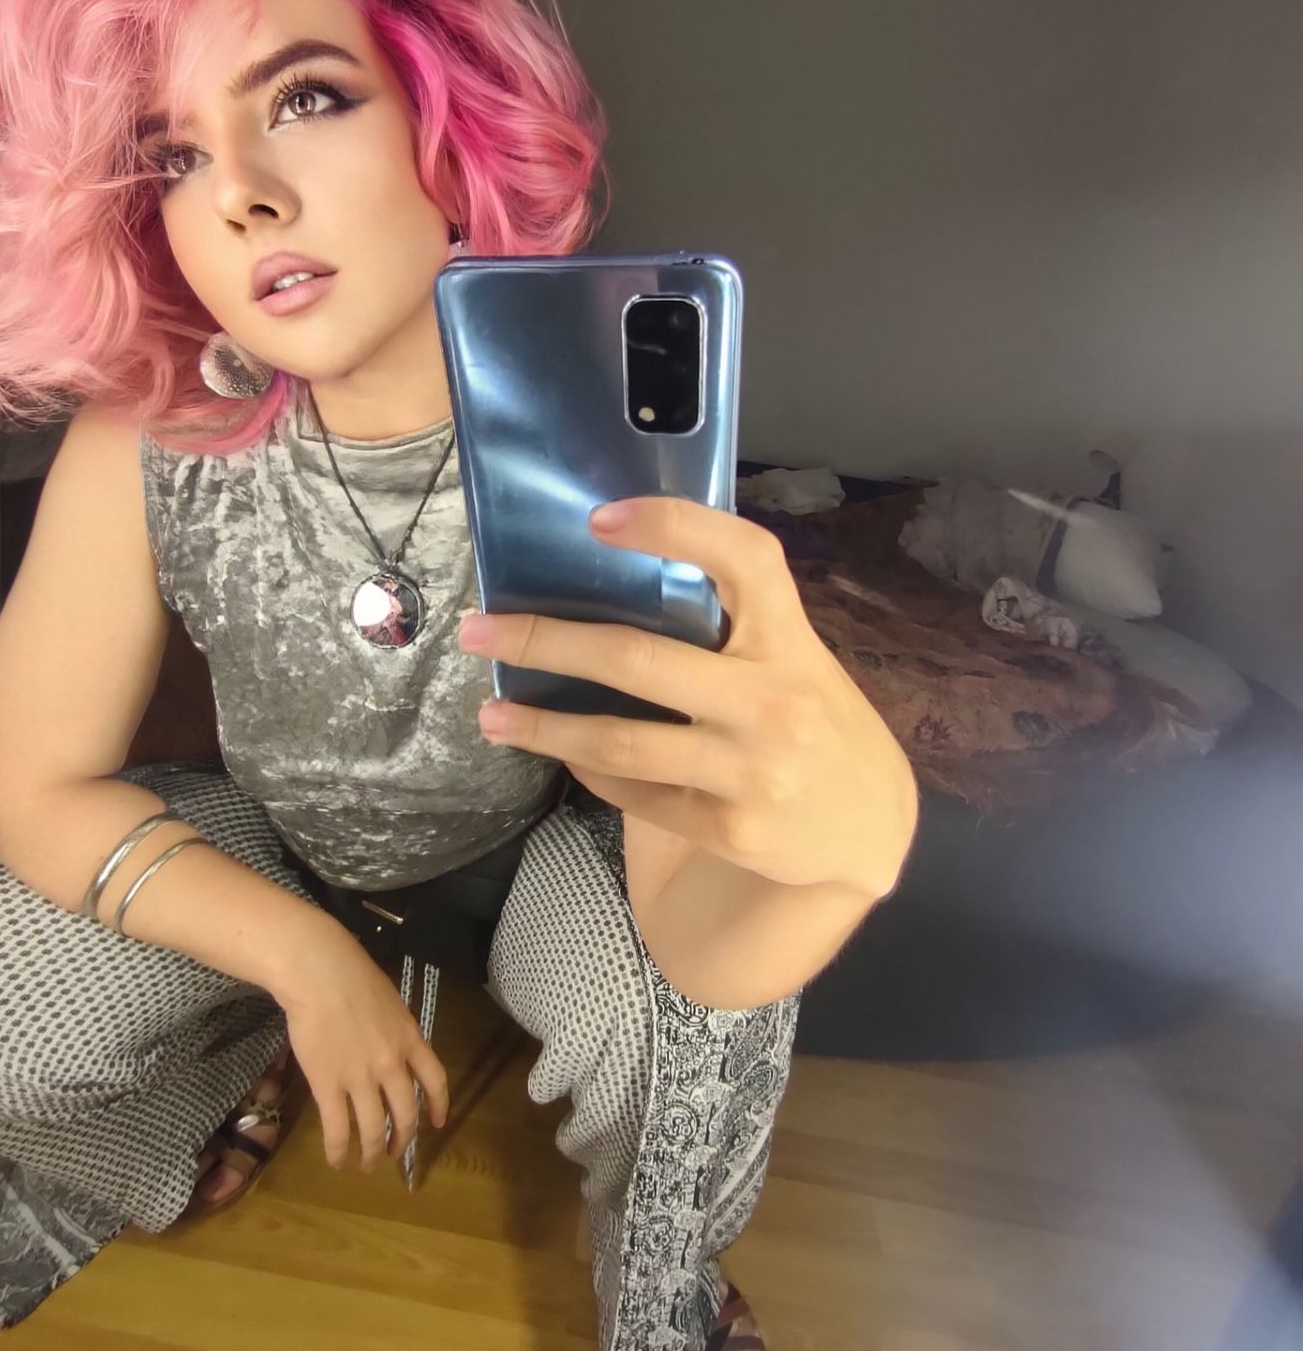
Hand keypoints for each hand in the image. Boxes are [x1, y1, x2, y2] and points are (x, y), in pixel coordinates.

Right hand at [272, 922, 448, 1172]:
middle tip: (394, 1153)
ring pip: (374, 1128)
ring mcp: (361, 1078)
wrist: (320, 974)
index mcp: (410, 1039)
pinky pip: (338, 1128)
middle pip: (406, 1112)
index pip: (435, 1080)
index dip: (438, 1106)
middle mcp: (392, 1064)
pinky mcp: (329, 1086)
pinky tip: (335, 1161)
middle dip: (402, 1139)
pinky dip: (338, 1150)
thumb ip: (394, 1029)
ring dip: (371, 1152)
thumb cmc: (352, 976)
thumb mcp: (389, 1001)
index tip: (436, 1123)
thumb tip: (390, 1043)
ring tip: (367, 1165)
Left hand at [457, 496, 915, 899]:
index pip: (744, 561)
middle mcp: (771, 700)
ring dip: (543, 726)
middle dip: (546, 642)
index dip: (675, 527)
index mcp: (790, 641)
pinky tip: (561, 754)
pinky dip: (590, 769)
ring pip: (620, 742)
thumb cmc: (817, 723)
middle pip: (638, 660)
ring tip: (491, 715)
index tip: (599, 519)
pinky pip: (635, 792)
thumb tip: (619, 580)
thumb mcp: (799, 660)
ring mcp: (749, 769)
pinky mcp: (728, 826)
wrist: (870, 832)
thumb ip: (735, 628)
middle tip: (480, 630)